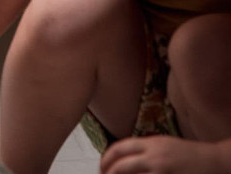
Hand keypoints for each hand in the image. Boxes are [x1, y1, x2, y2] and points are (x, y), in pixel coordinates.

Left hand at [100, 135, 222, 173]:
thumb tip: (124, 158)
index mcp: (151, 143)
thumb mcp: (163, 145)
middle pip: (122, 165)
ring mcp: (161, 171)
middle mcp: (154, 156)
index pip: (120, 148)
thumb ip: (145, 150)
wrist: (210, 161)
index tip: (102, 166)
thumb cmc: (186, 154)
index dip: (107, 158)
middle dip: (109, 173)